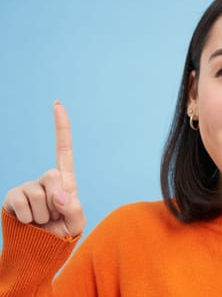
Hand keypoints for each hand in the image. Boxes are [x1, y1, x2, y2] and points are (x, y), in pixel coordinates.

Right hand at [3, 101, 84, 237]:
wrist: (39, 251)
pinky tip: (30, 222)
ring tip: (43, 221)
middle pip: (52, 175)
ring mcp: (27, 187)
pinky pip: (22, 204)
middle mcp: (45, 179)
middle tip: (55, 215)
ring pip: (38, 194)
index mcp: (65, 180)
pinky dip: (29, 219)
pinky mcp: (12, 197)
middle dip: (56, 200)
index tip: (57, 104)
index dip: (61, 127)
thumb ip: (74, 209)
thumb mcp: (76, 223)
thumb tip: (59, 194)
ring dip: (43, 215)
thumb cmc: (61, 234)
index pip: (63, 150)